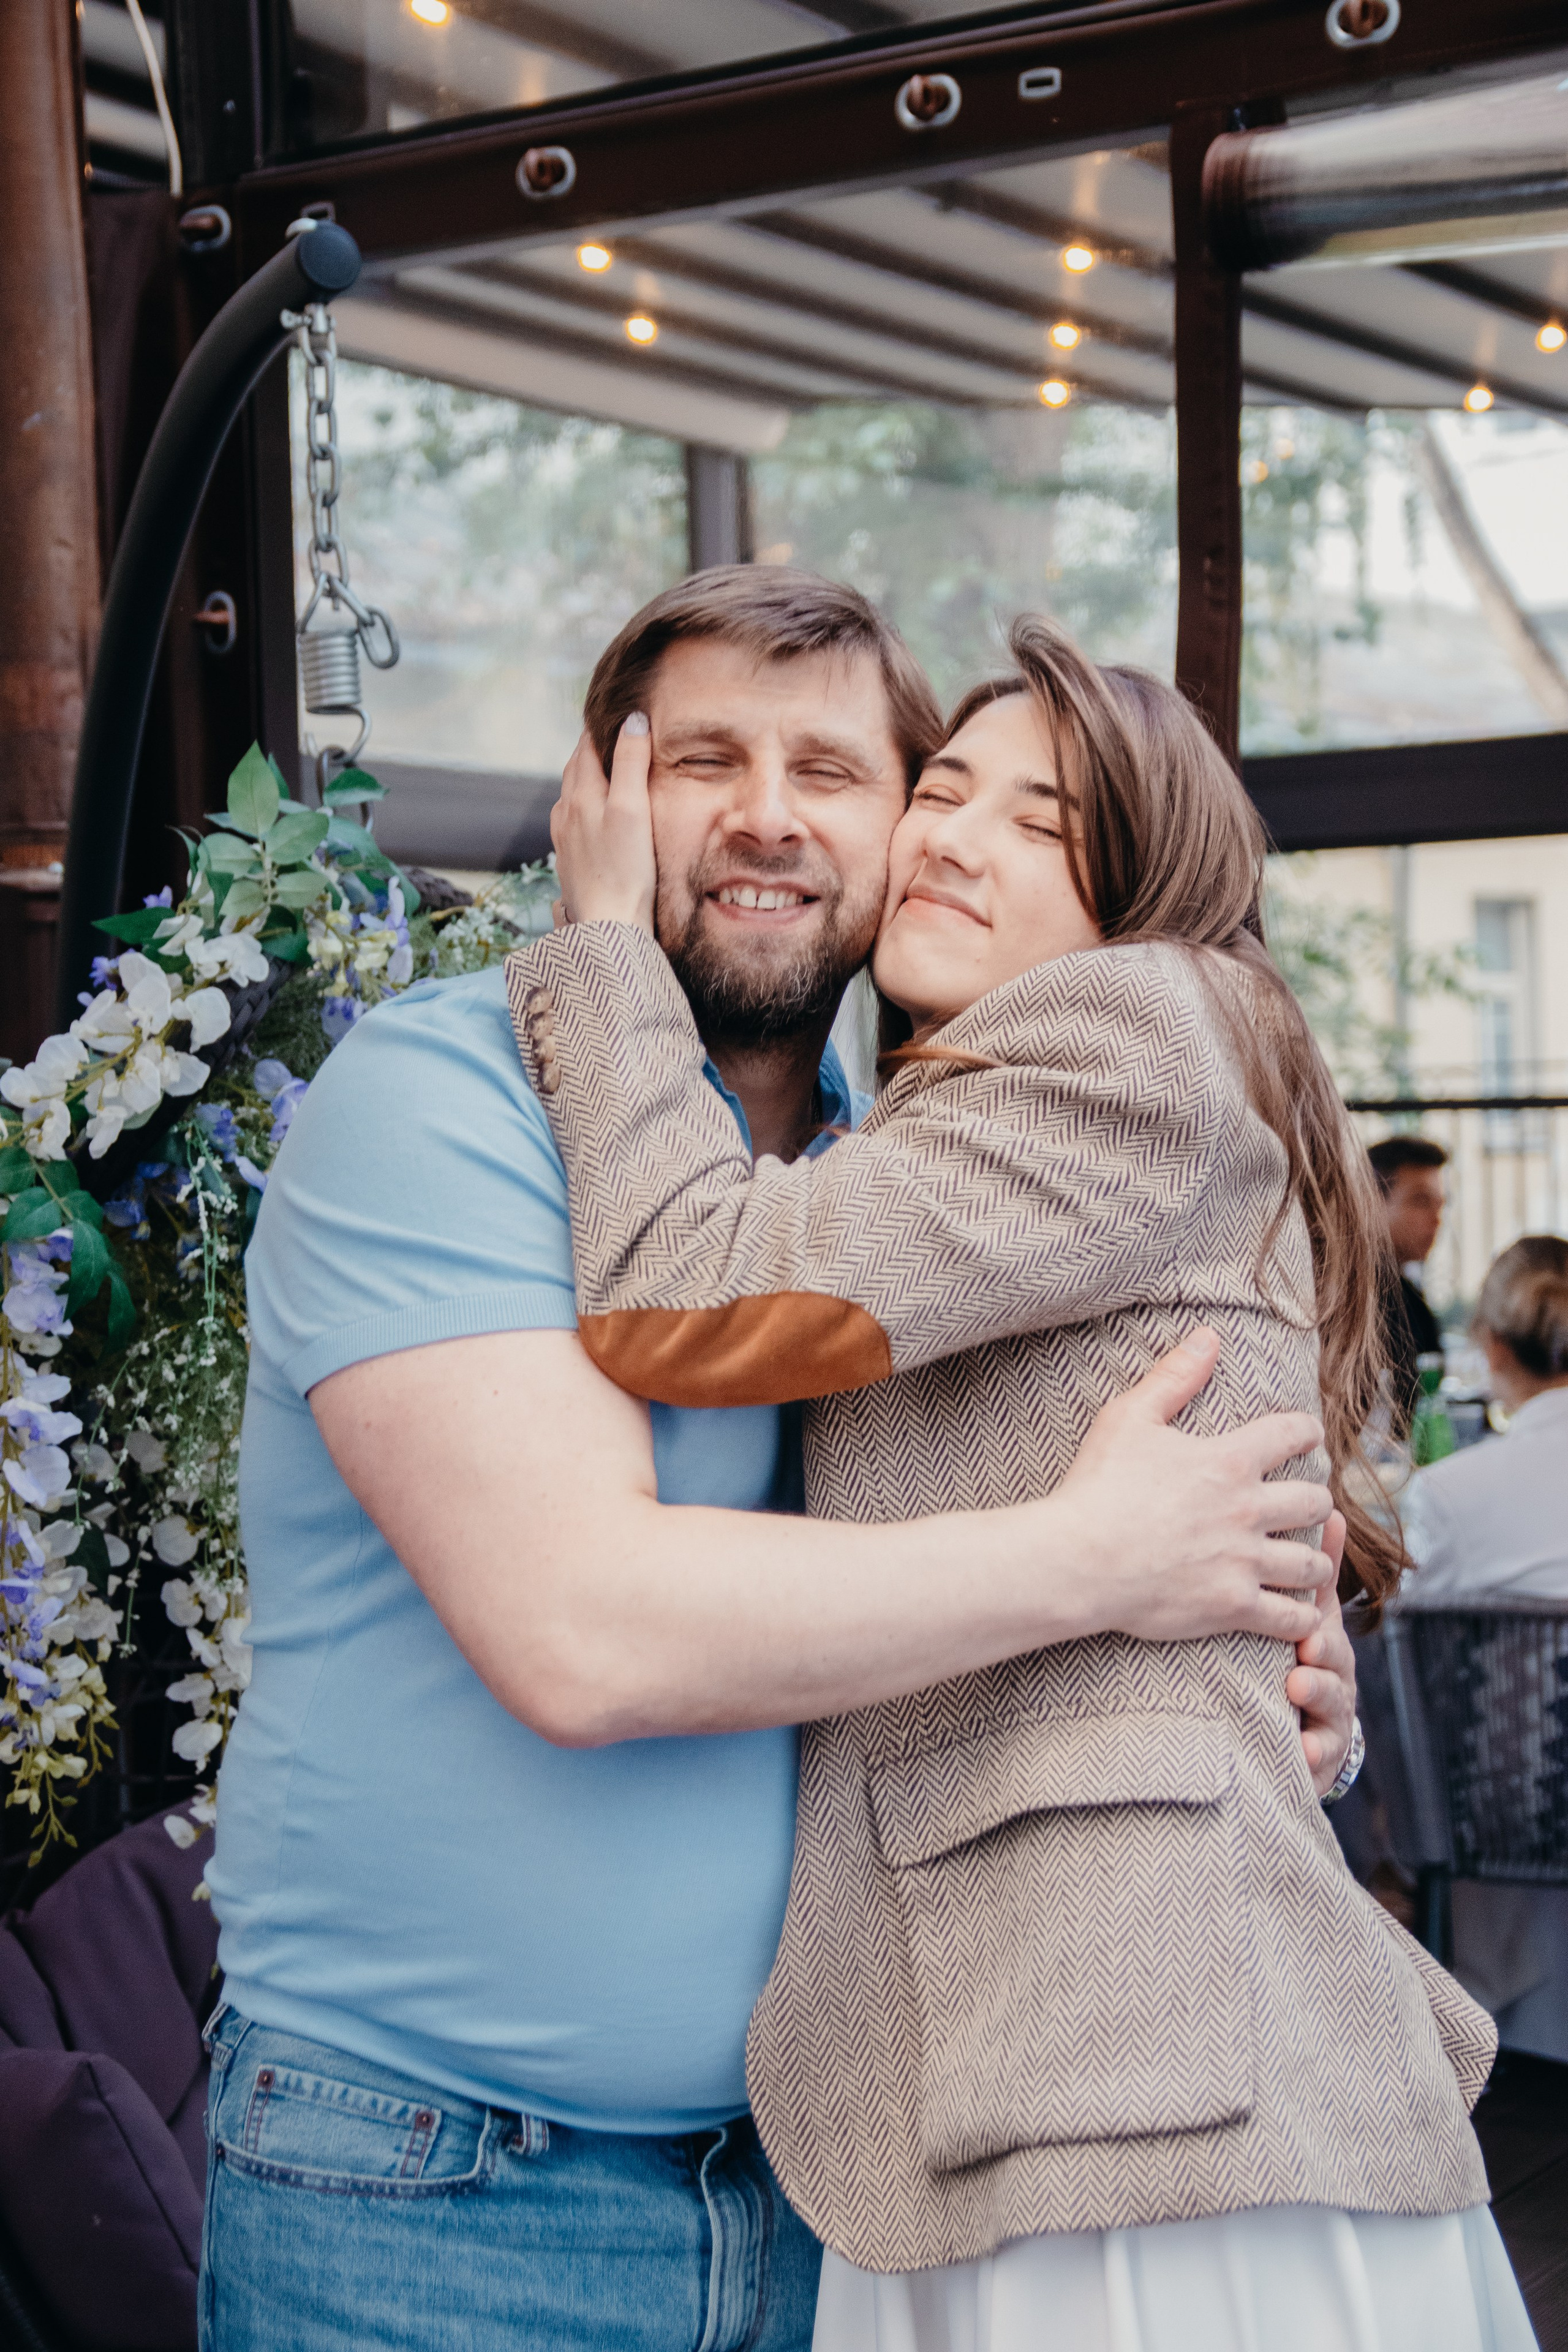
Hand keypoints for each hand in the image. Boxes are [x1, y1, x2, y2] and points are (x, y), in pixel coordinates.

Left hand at [550, 716, 656, 931]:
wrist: (607, 928)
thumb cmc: (625, 870)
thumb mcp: (634, 809)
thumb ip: (631, 762)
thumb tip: (632, 719)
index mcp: (581, 794)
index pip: (587, 745)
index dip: (602, 725)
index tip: (616, 709)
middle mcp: (566, 812)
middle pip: (577, 767)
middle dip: (594, 747)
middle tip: (613, 732)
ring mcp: (564, 838)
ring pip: (573, 794)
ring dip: (588, 777)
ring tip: (607, 769)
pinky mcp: (570, 860)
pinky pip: (573, 820)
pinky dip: (586, 805)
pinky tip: (596, 816)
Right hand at [1055, 1327, 1333, 1647]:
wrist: (1077, 1560)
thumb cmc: (1097, 1487)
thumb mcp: (1128, 1417)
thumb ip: (1174, 1376)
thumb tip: (1209, 1336)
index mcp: (1230, 1461)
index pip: (1296, 1433)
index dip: (1307, 1431)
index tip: (1306, 1438)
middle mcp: (1248, 1510)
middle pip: (1316, 1501)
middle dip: (1317, 1499)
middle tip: (1307, 1504)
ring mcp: (1244, 1562)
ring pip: (1312, 1564)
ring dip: (1314, 1562)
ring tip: (1305, 1562)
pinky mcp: (1233, 1606)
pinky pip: (1291, 1618)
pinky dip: (1301, 1617)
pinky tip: (1298, 1612)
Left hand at [1287, 1511, 1356, 1796]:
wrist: (1302, 1729)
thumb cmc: (1293, 1656)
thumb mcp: (1299, 1612)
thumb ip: (1307, 1571)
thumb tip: (1329, 1511)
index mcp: (1321, 1636)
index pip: (1324, 1618)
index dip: (1322, 1621)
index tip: (1308, 1630)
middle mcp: (1334, 1674)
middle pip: (1335, 1664)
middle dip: (1323, 1659)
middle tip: (1303, 1657)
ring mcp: (1331, 1714)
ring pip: (1332, 1706)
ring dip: (1317, 1697)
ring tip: (1298, 1690)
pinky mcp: (1321, 1754)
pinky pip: (1320, 1755)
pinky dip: (1312, 1752)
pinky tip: (1301, 1751)